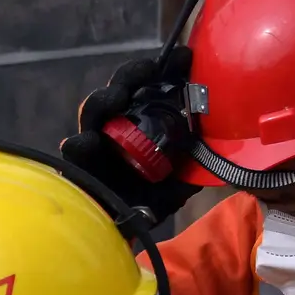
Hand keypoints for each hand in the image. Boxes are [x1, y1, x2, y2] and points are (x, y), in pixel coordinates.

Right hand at [59, 45, 203, 220]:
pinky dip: (79, 145)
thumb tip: (218, 149)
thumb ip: (191, 169)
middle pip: (120, 91)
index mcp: (140, 126)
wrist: (121, 236)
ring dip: (105, 99)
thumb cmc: (145, 206)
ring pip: (95, 112)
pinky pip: (75, 151)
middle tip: (148, 70)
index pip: (150, 90)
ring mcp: (95, 144)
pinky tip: (87, 143)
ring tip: (116, 99)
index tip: (184, 58)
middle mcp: (116, 129)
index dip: (165, 71)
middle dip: (132, 76)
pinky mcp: (79, 165)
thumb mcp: (176, 186)